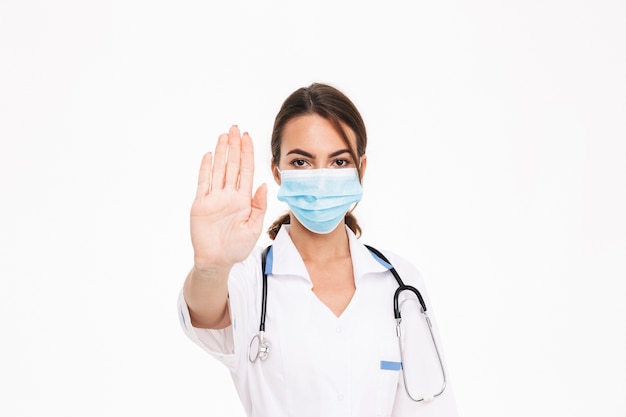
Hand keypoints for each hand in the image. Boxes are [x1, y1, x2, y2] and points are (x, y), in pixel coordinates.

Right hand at [190, 125, 267, 269]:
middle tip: (235, 128)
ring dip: (221, 152)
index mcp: (243, 199)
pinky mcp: (201, 204)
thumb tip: (264, 185)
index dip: (247, 153)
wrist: (217, 261)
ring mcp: (214, 198)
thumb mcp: (254, 228)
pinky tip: (208, 155)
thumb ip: (259, 206)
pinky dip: (205, 168)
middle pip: (233, 165)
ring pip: (218, 169)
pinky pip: (203, 183)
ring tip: (224, 135)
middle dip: (235, 146)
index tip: (248, 138)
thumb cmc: (237, 247)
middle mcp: (229, 195)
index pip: (246, 170)